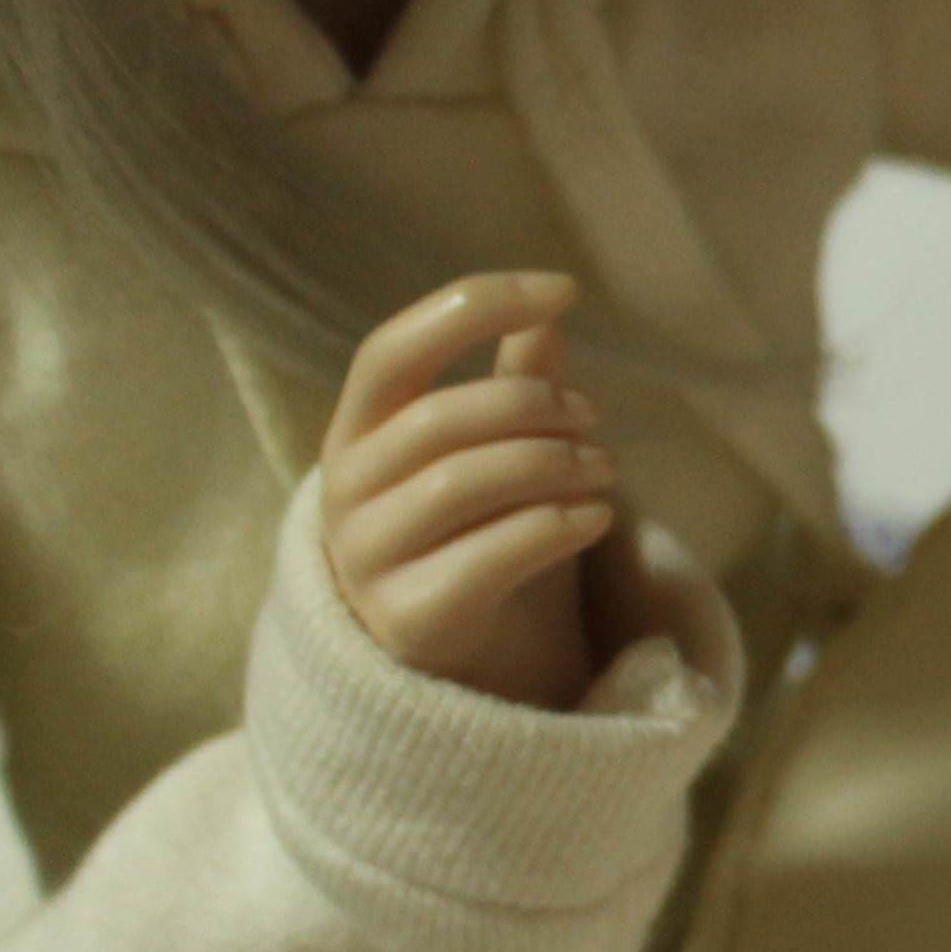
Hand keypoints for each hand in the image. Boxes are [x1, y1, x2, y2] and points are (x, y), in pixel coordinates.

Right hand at [322, 273, 621, 711]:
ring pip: (464, 482)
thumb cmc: (479, 536)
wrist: (465, 662)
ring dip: (555, 465)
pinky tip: (596, 518)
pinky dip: (559, 525)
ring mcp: (367, 560)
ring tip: (604, 471)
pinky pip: (491, 555)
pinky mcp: (409, 620)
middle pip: (440, 419)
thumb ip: (512, 386)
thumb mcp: (495, 455)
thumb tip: (547, 313)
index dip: (475, 307)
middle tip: (595, 419)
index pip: (394, 350)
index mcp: (358, 433)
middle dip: (535, 406)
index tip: (562, 289)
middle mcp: (346, 491)